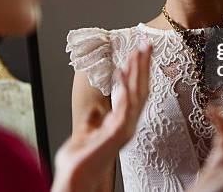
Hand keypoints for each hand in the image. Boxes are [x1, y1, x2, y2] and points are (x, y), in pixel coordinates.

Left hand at [52, 44, 151, 191]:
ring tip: (137, 52)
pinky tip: (121, 71)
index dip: (138, 72)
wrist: (75, 181)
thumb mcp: (87, 133)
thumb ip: (94, 120)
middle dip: (144, 66)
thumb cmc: (80, 161)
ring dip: (138, 71)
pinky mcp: (118, 134)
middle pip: (141, 89)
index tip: (138, 52)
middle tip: (146, 44)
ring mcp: (124, 129)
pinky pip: (125, 106)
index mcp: (120, 122)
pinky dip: (124, 87)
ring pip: (137, 94)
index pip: (134, 92)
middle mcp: (126, 124)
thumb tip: (95, 110)